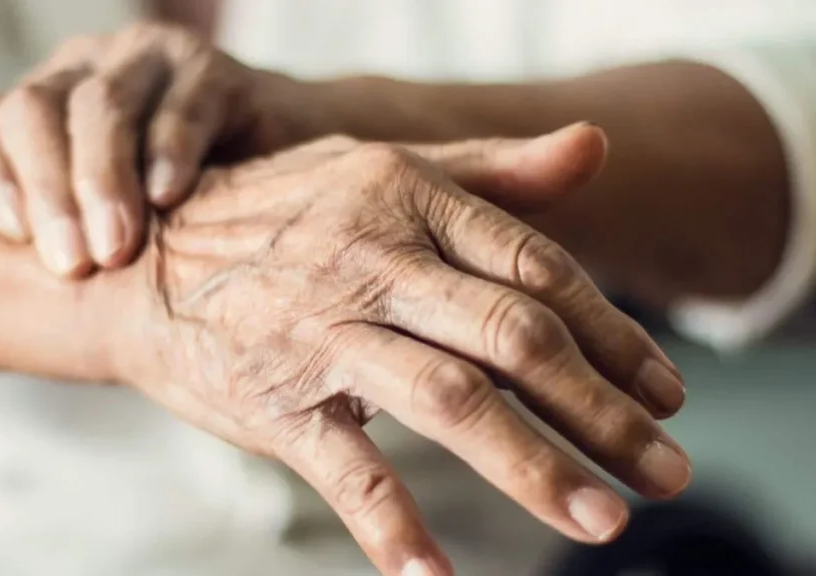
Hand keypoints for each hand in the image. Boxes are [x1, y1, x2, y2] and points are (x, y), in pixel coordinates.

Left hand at [0, 22, 313, 276]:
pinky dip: (171, 151)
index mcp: (47, 107)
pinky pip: (183, 106)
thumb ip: (70, 241)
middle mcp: (87, 72)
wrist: (289, 178)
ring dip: (103, 179)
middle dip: (47, 191)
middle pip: (34, 110)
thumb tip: (11, 314)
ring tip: (116, 247)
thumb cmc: (187, 221)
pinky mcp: (215, 72)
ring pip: (101, 105)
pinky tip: (169, 198)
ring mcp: (149, 63)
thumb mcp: (116, 228)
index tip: (14, 240)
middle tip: (72, 265)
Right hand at [103, 129, 689, 575]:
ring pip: (448, 401)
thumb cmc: (285, 216)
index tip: (669, 393)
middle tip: (668, 471)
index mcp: (410, 199)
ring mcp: (323, 333)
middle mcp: (374, 260)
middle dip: (601, 411)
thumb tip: (597, 145)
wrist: (146, 262)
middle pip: (513, 339)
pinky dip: (392, 525)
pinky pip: (345, 467)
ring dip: (532, 466)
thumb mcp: (383, 170)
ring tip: (602, 519)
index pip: (538, 269)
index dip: (615, 335)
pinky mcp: (275, 400)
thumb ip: (493, 169)